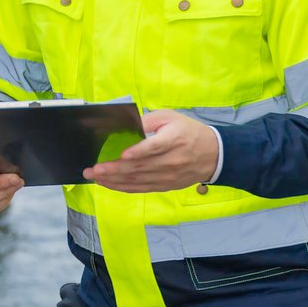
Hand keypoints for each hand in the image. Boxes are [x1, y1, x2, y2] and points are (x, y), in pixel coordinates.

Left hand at [84, 109, 217, 192]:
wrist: (214, 154)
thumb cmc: (188, 132)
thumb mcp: (170, 117)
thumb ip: (148, 121)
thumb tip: (126, 126)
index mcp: (173, 140)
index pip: (154, 147)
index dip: (138, 152)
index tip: (122, 155)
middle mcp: (171, 161)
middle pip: (140, 167)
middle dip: (113, 169)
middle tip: (93, 169)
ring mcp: (168, 176)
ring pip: (138, 180)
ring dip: (114, 180)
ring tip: (95, 177)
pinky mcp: (166, 185)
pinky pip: (141, 188)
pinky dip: (123, 187)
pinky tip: (109, 184)